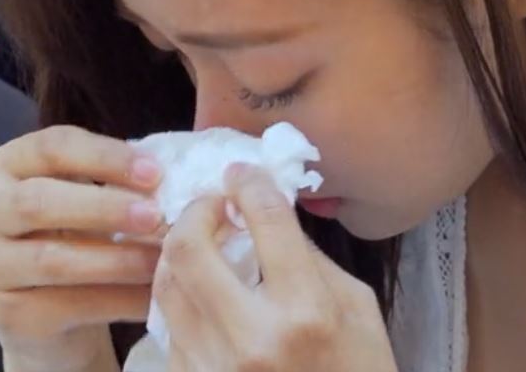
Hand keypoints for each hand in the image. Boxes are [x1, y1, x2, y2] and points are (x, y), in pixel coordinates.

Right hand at [0, 125, 166, 371]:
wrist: (57, 306)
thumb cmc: (83, 230)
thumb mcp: (95, 191)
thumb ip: (123, 177)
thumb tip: (182, 173)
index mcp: (12, 163)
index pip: (53, 146)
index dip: (105, 156)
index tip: (155, 172)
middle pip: (38, 201)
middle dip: (104, 206)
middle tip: (156, 215)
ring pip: (52, 259)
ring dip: (116, 259)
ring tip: (162, 260)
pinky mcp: (8, 313)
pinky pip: (66, 305)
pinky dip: (116, 300)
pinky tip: (151, 297)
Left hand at [154, 163, 398, 371]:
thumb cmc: (360, 369)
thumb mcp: (357, 306)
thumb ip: (309, 256)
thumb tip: (267, 215)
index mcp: (305, 310)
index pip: (266, 221)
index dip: (249, 183)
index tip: (242, 173)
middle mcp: (252, 339)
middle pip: (190, 249)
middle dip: (196, 210)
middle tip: (213, 203)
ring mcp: (215, 369)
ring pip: (166, 286)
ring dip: (181, 251)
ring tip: (203, 241)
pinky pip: (168, 327)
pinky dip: (181, 296)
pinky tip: (202, 290)